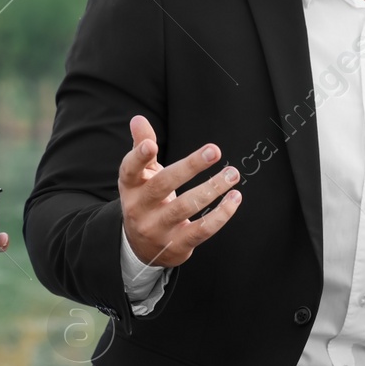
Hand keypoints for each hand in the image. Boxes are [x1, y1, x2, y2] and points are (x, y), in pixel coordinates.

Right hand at [119, 115, 240, 269]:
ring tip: (232, 173)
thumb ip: (142, 147)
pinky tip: (234, 198)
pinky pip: (202, 230)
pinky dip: (221, 215)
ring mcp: (157, 229)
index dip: (138, 157)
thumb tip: (138, 118)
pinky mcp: (177, 245)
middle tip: (214, 150)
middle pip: (162, 185)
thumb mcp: (140, 176)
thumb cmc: (146, 200)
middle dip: (189, 167)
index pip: (130, 170)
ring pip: (186, 207)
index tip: (150, 144)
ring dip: (212, 188)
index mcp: (130, 187)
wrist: (141, 246)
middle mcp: (139, 208)